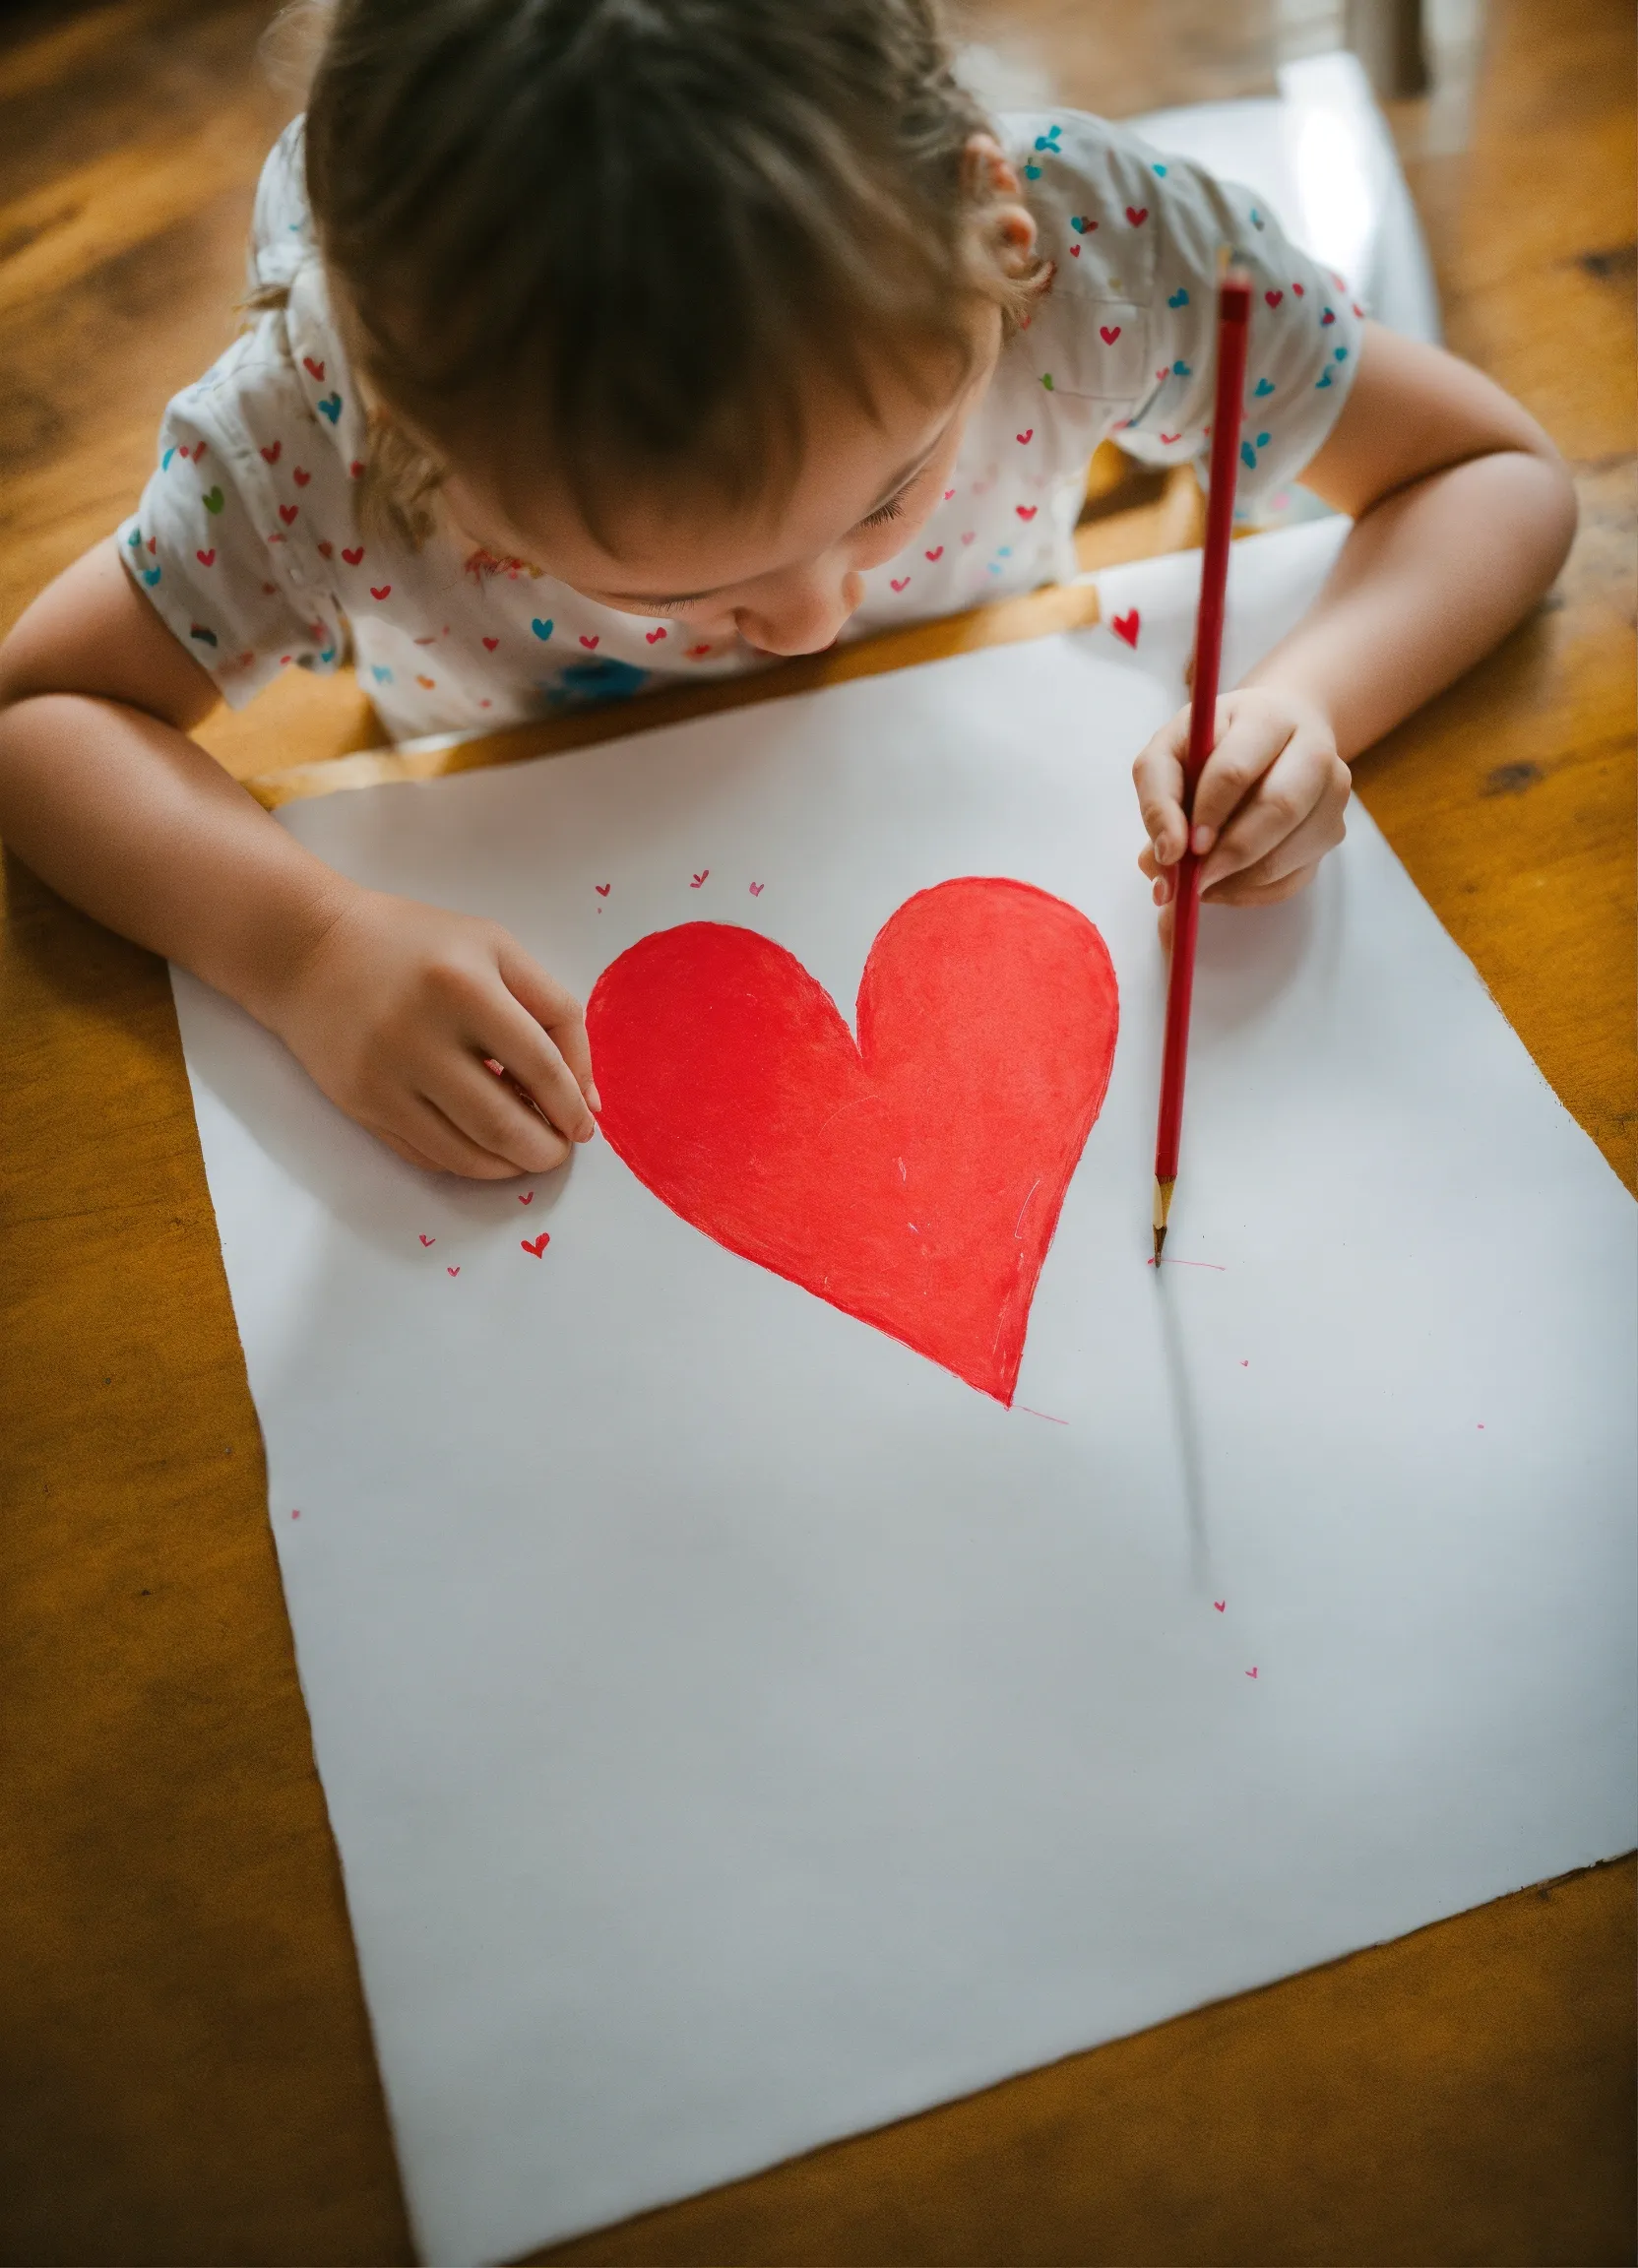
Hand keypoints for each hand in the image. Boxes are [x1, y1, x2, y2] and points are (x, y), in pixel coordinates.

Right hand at [259, 886, 598, 1176]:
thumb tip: (587, 1099)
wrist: (309, 950)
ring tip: (527, 1154)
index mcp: (465, 985)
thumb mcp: (496, 949)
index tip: (585, 1125)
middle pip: (502, 1123)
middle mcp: (420, 1034)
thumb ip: (555, 1012)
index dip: (571, 1107)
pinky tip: (484, 1150)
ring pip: (465, 1152)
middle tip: (559, 1151)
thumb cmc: (417, 944)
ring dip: (509, 1165)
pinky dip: (467, 1163)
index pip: (539, 1067)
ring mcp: (385, 1076)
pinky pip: (427, 1154)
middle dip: (544, 1150)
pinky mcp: (360, 1104)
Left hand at [1133, 686, 1350, 939]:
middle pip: (1280, 809)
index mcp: (1267, 719)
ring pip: (1292, 852)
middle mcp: (1314, 751)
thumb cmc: (1215, 744)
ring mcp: (1332, 794)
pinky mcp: (1333, 831)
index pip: (1237, 770)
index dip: (1208, 813)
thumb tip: (1166, 857)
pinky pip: (1294, 878)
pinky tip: (1224, 885)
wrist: (1276, 731)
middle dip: (1231, 853)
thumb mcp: (1172, 751)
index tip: (1183, 847)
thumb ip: (1158, 797)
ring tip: (1201, 884)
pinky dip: (1252, 893)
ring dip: (1239, 880)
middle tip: (1194, 881)